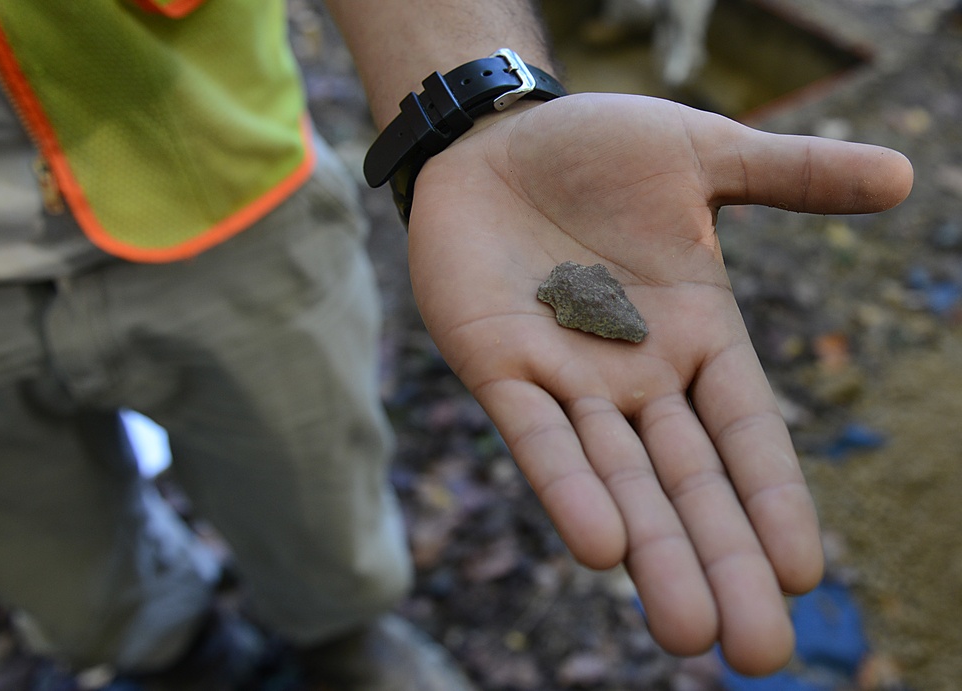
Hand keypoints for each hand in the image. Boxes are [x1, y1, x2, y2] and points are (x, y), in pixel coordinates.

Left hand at [406, 93, 912, 674]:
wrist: (494, 139)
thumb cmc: (595, 149)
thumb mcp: (702, 156)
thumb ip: (792, 176)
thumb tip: (905, 174)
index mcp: (694, 335)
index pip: (745, 433)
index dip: (774, 500)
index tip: (805, 574)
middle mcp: (634, 374)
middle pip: (687, 482)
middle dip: (719, 561)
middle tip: (755, 654)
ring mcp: (564, 376)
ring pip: (615, 478)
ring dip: (650, 552)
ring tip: (686, 630)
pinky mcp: (496, 364)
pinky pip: (535, 434)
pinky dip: (566, 486)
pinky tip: (601, 547)